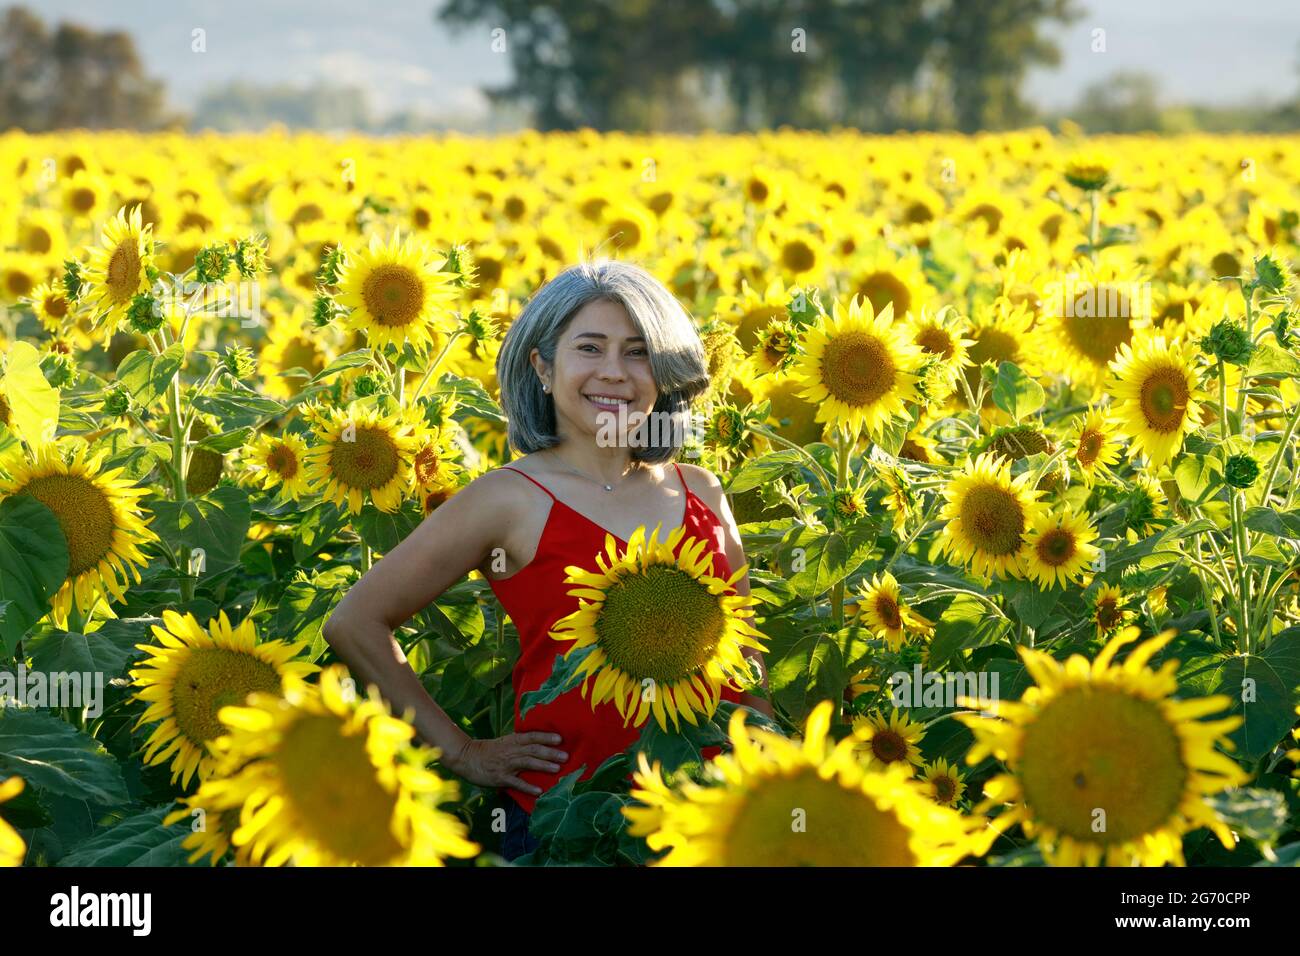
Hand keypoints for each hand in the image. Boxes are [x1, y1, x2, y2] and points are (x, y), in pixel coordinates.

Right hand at [443, 732, 567, 794]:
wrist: (467, 757)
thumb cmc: (489, 750)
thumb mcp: (505, 742)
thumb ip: (520, 743)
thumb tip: (540, 744)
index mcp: (512, 741)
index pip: (532, 736)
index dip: (546, 737)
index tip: (560, 739)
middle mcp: (511, 751)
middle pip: (533, 750)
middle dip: (550, 752)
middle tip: (566, 756)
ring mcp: (506, 764)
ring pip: (527, 763)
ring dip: (543, 765)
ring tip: (557, 769)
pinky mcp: (500, 777)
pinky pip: (516, 783)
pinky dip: (528, 787)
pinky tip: (539, 791)